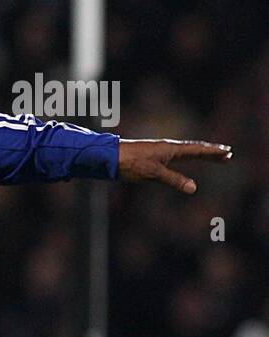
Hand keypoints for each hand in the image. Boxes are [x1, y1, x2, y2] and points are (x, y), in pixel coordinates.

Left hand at [117, 139, 231, 194]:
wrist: (109, 157)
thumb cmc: (131, 163)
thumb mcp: (154, 174)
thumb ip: (174, 180)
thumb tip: (193, 187)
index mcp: (171, 149)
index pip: (197, 150)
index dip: (212, 153)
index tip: (227, 153)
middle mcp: (167, 148)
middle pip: (195, 150)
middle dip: (211, 153)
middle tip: (227, 155)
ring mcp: (159, 151)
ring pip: (185, 152)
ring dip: (200, 154)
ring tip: (213, 157)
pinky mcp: (151, 156)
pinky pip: (176, 156)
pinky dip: (187, 157)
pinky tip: (185, 159)